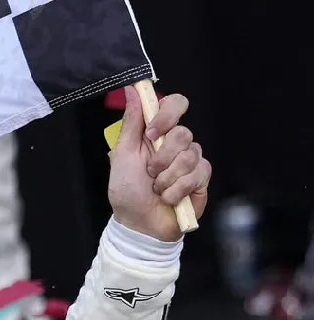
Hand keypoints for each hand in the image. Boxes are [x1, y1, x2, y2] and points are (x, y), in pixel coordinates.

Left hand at [108, 86, 210, 241]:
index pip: (175, 104)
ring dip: (167, 177)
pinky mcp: (201, 179)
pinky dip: (176, 190)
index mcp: (157, 134)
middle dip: (162, 157)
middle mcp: (176, 144)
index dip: (168, 113)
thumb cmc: (128, 191)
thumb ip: (131, 123)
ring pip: (190, 156)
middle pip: (183, 133)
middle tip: (149, 173)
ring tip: (157, 189)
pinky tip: (169, 197)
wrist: (139, 224)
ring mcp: (191, 161)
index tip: (152, 131)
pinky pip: (197, 175)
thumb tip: (133, 90)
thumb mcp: (122, 155)